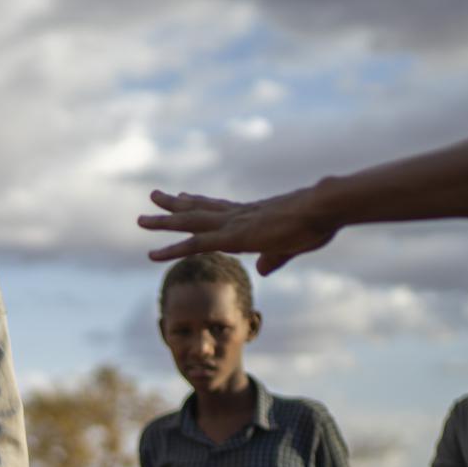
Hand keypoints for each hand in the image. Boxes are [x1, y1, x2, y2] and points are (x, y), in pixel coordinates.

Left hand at [138, 186, 337, 274]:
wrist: (327, 206)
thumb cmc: (321, 221)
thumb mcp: (295, 244)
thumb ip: (275, 258)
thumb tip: (261, 270)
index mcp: (253, 214)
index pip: (220, 207)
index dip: (200, 202)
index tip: (184, 196)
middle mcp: (238, 215)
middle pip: (200, 208)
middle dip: (176, 204)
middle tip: (154, 196)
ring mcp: (234, 224)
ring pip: (190, 222)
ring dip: (164, 221)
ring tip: (141, 219)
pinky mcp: (234, 238)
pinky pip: (196, 244)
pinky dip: (173, 249)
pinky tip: (153, 254)